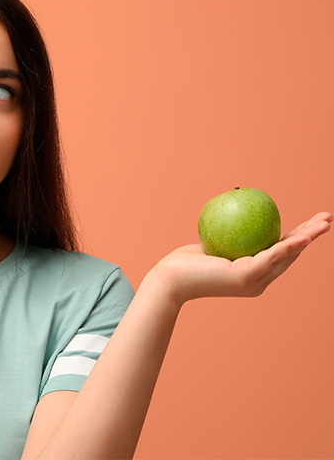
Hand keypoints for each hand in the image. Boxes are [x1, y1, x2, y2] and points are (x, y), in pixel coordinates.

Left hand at [151, 211, 332, 306]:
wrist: (170, 279)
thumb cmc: (187, 261)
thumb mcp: (213, 242)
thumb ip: (228, 233)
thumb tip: (238, 208)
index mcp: (255, 275)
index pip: (281, 253)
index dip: (300, 238)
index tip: (312, 223)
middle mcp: (259, 281)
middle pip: (292, 254)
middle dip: (312, 236)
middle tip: (328, 219)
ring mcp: (254, 281)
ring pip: (287, 255)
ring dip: (308, 238)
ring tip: (324, 224)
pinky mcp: (245, 277)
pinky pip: (270, 256)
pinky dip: (288, 246)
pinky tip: (301, 236)